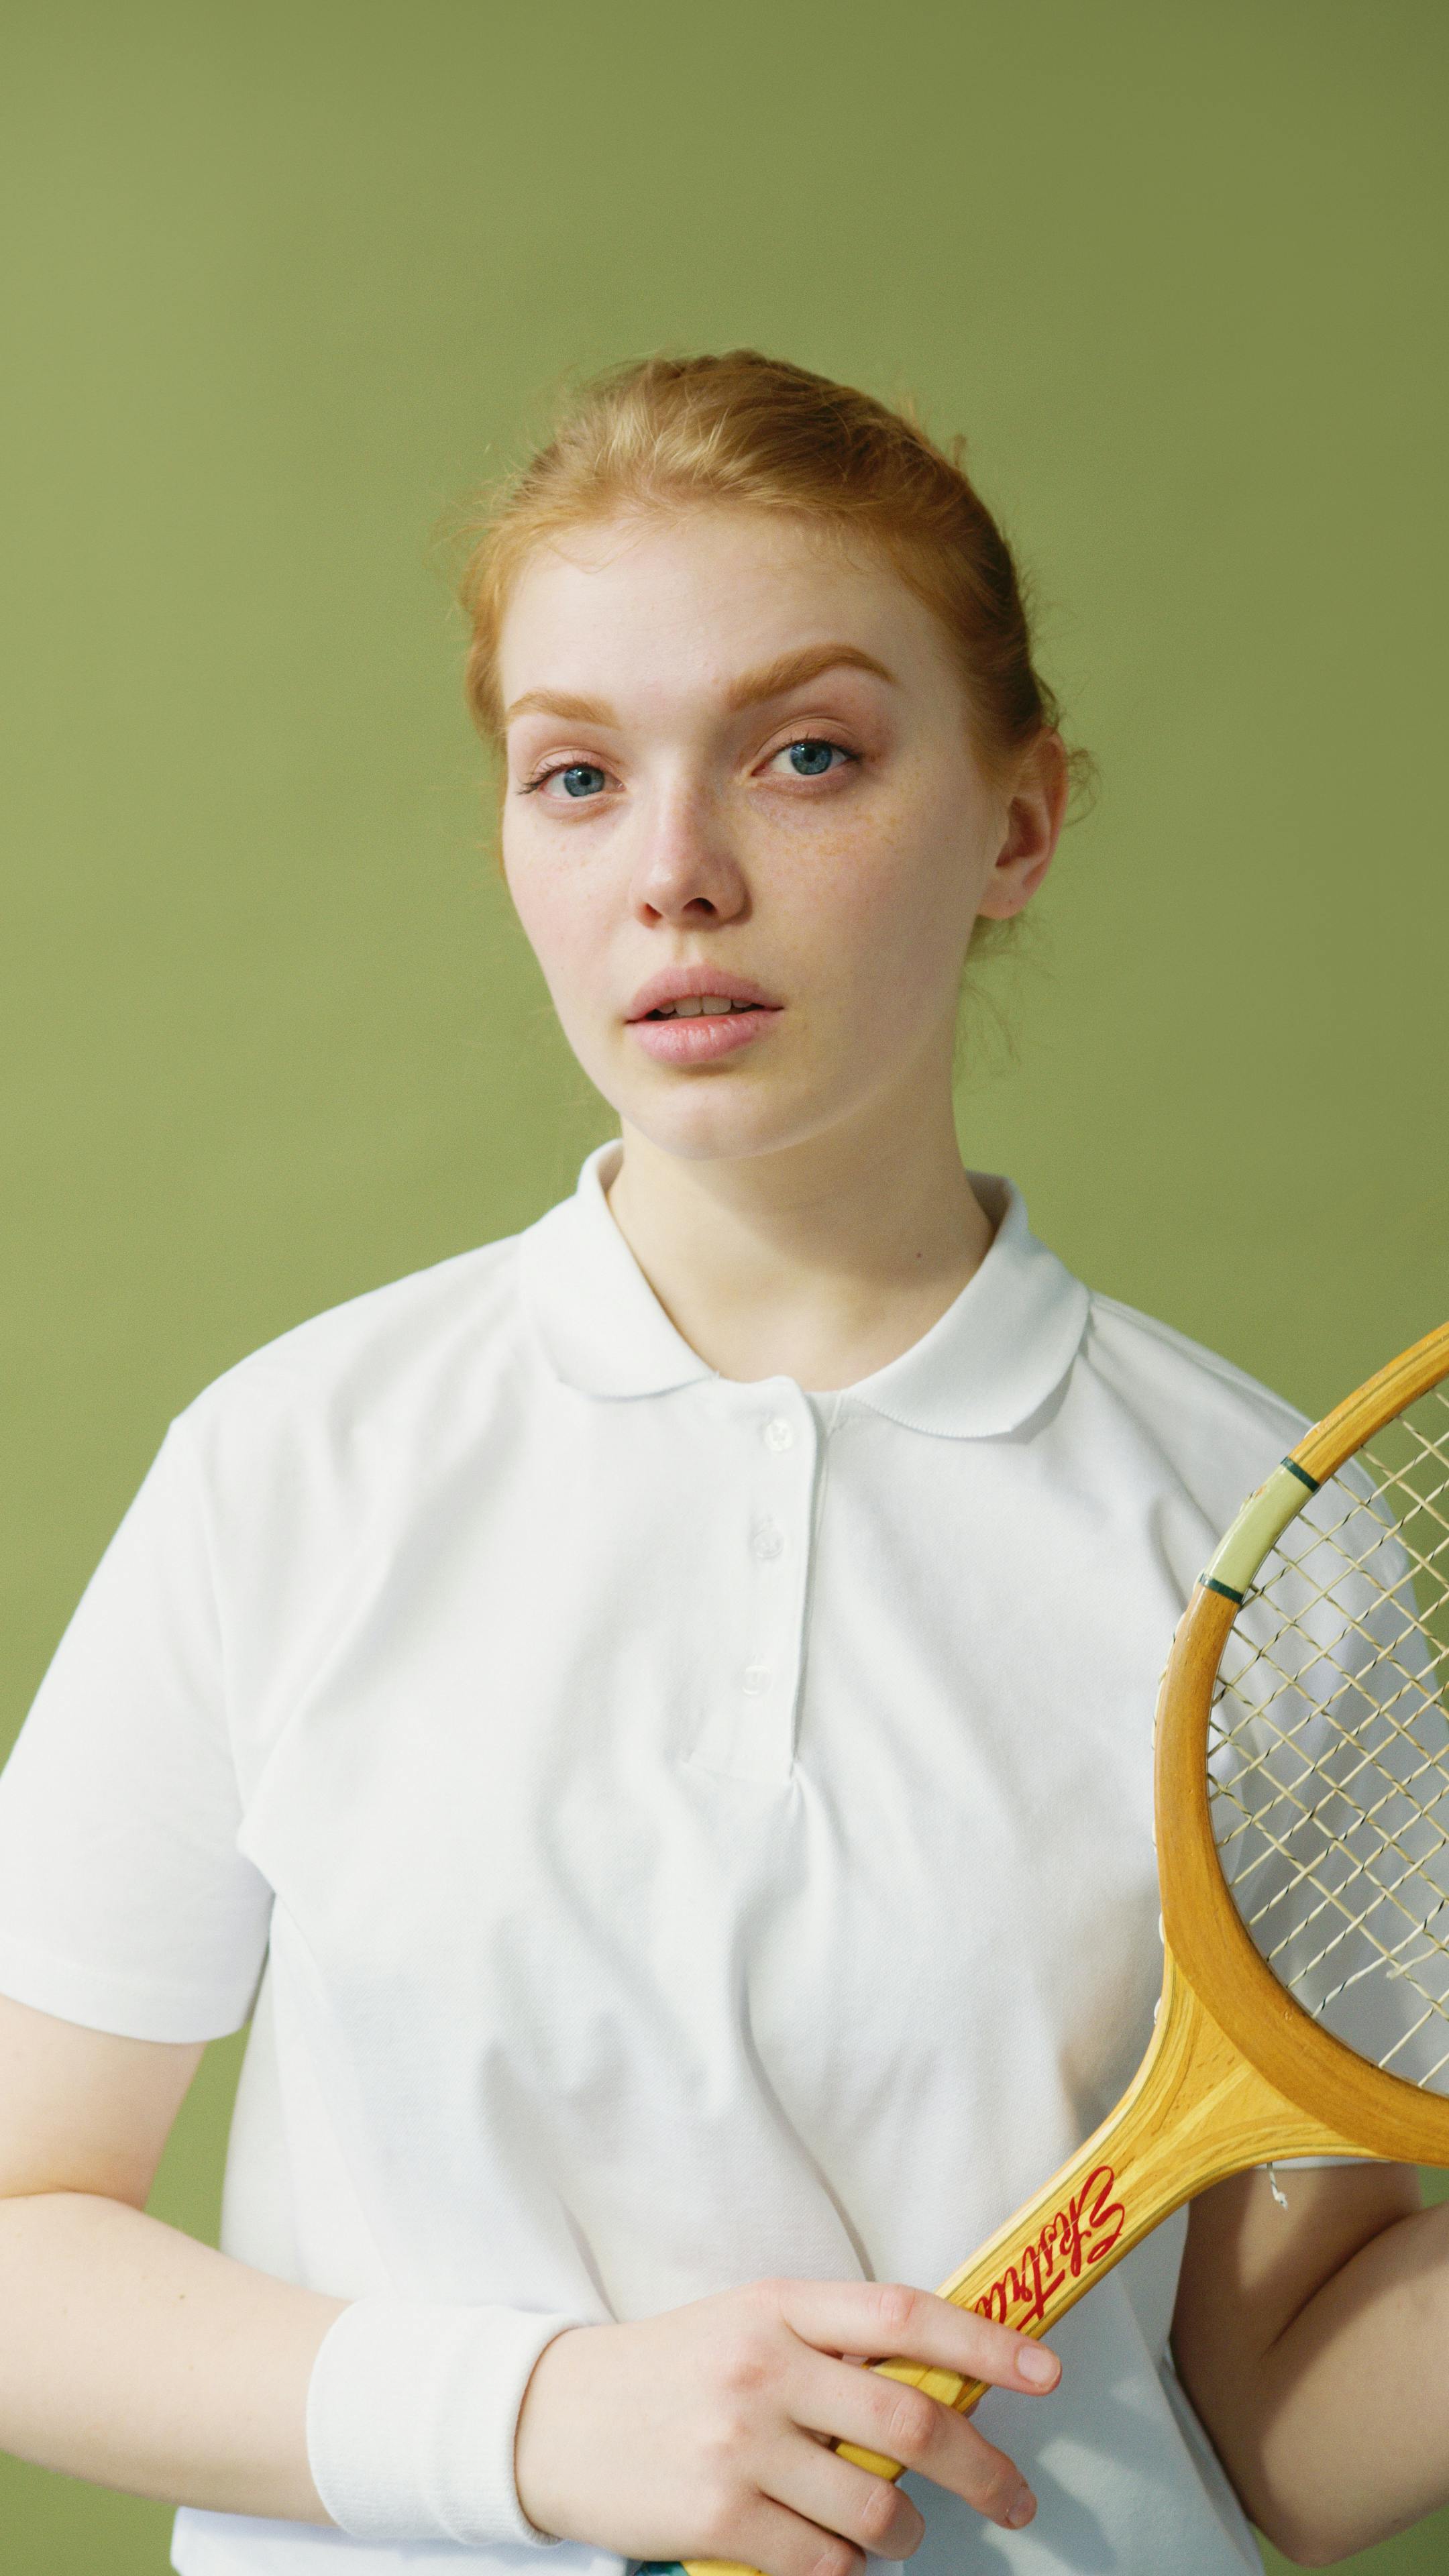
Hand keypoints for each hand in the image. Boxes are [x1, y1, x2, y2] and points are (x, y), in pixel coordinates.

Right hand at [513, 2276, 1060, 2574]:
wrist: (556, 2418)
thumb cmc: (673, 2369)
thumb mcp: (748, 2324)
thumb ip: (832, 2344)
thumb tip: (941, 2382)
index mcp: (779, 2303)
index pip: (903, 2314)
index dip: (984, 2342)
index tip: (1046, 2371)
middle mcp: (765, 2366)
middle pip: (909, 2419)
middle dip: (982, 2469)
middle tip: (1015, 2500)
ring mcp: (741, 2443)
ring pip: (875, 2505)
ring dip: (907, 2530)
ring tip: (900, 2529)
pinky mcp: (718, 2516)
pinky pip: (824, 2562)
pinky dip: (849, 2567)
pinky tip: (838, 2553)